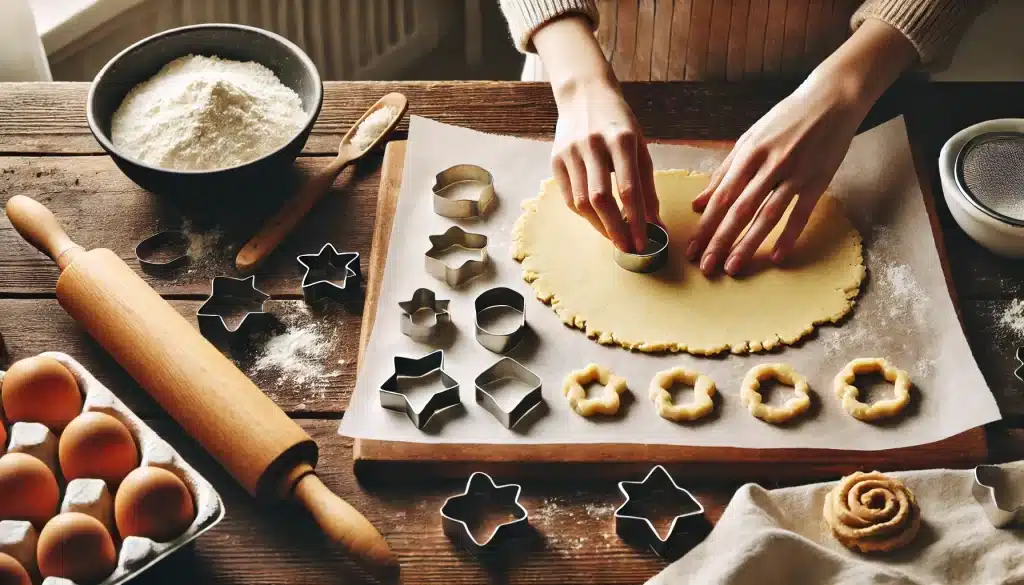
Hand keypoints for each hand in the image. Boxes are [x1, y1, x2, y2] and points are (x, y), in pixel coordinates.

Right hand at [551, 80, 659, 251]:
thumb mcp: (639, 145)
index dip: (636, 220)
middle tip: (628, 249)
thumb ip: (646, 183)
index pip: (628, 189)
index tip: (644, 242)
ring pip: (582, 202)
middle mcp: (594, 145)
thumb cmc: (618, 122)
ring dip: (599, 226)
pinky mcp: (556, 160)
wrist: (584, 94)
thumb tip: (653, 222)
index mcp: (621, 140)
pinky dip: (585, 214)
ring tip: (615, 238)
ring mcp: (571, 152)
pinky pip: (569, 197)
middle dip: (616, 229)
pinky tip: (598, 221)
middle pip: (602, 199)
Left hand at [686, 82, 865, 275]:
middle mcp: (770, 165)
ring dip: (749, 244)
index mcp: (748, 153)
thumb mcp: (749, 139)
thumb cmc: (785, 119)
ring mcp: (795, 174)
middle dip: (720, 241)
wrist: (831, 100)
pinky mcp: (818, 181)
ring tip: (732, 267)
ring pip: (767, 216)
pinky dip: (789, 236)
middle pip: (740, 210)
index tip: (693, 249)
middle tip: (706, 267)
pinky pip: (801, 213)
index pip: (722, 196)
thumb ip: (724, 172)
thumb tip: (698, 204)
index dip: (706, 225)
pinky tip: (778, 257)